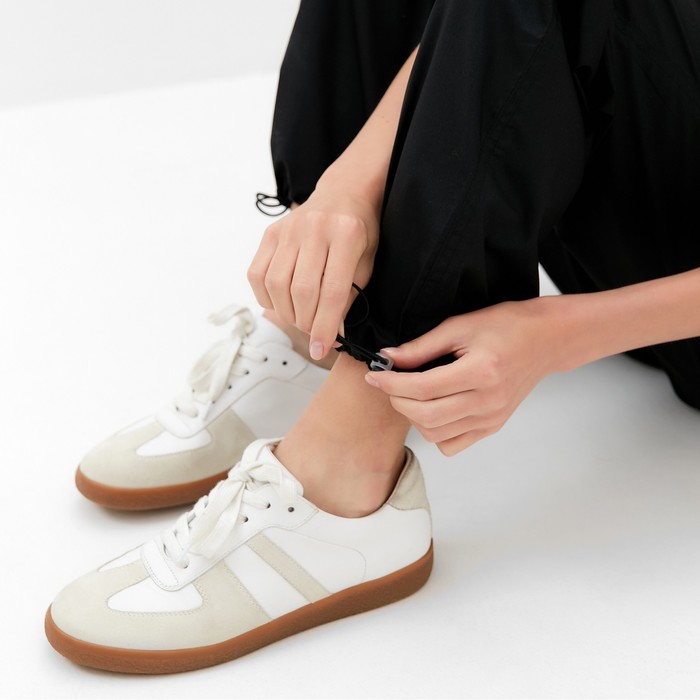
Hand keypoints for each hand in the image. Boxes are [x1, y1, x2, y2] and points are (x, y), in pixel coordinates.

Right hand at [247, 186, 378, 359]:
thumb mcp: (366, 263)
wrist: (342, 194)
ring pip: (277, 285)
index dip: (325, 326)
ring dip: (286, 312)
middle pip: (302, 290)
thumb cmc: (359, 233)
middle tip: (312, 331)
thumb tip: (328, 334)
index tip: (320, 348)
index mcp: (347, 234)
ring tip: (298, 317)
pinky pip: (258, 274)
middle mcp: (315, 228)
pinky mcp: (270, 233)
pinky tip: (279, 303)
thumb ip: (349, 296)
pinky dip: (265, 297)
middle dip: (306, 321)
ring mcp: (289, 229)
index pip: (333, 291)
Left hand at [365, 299, 562, 454]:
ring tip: (410, 394)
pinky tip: (432, 408)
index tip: (375, 375)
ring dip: (413, 416)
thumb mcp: (460, 326)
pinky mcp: (492, 427)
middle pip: (426, 416)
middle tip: (389, 384)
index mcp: (481, 372)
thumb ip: (421, 347)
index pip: (422, 388)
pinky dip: (434, 431)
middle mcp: (488, 401)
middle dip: (397, 401)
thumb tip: (387, 359)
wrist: (545, 340)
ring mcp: (491, 418)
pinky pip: (452, 444)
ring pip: (436, 434)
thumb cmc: (506, 326)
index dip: (391, 384)